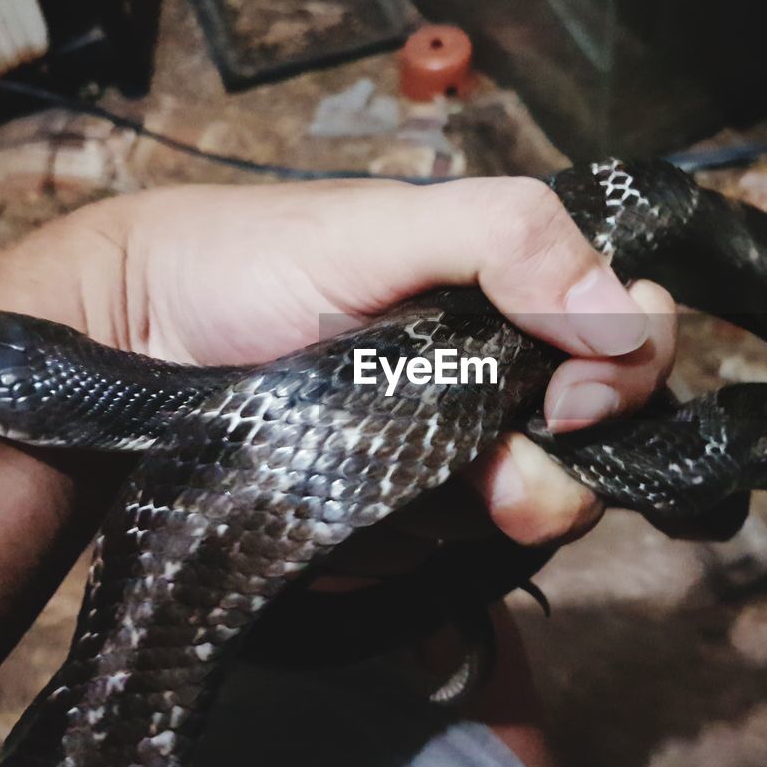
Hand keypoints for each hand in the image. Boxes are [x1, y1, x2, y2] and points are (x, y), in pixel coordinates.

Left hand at [0, 177, 676, 546]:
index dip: (632, 358)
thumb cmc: (251, 261)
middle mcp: (496, 371)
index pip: (625, 327)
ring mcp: (456, 450)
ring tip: (480, 488)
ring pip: (554, 493)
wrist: (135, 347)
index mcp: (506, 290)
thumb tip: (628, 312)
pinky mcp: (409, 519)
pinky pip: (475, 544)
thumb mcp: (385, 222)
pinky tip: (429, 512)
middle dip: (591, 441)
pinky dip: (469, 536)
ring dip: (539, 498)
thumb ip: (508, 237)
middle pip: (607, 424)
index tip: (581, 386)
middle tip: (531, 439)